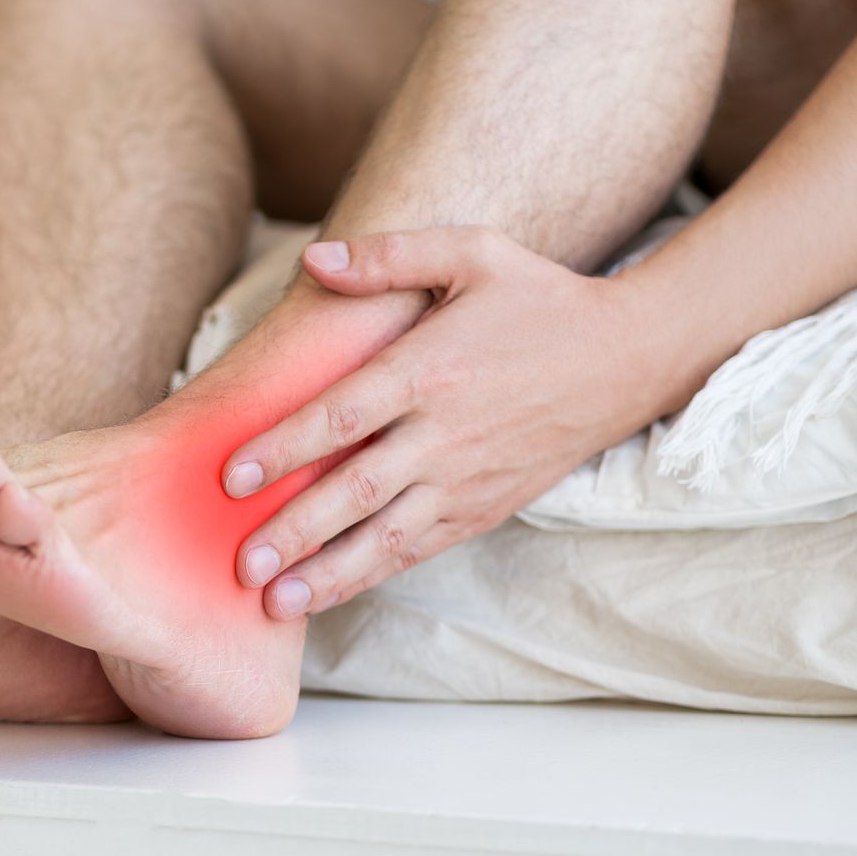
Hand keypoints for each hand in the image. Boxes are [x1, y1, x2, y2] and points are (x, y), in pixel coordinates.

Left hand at [224, 227, 669, 619]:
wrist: (625, 358)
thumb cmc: (539, 299)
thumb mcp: (472, 253)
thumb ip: (390, 255)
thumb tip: (314, 259)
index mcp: (429, 369)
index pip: (342, 416)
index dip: (284, 448)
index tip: (231, 476)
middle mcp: (444, 433)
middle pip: (357, 489)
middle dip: (295, 531)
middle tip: (240, 562)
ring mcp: (465, 479)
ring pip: (386, 536)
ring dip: (327, 572)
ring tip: (273, 603)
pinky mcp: (482, 509)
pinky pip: (418, 548)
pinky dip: (370, 575)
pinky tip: (326, 594)